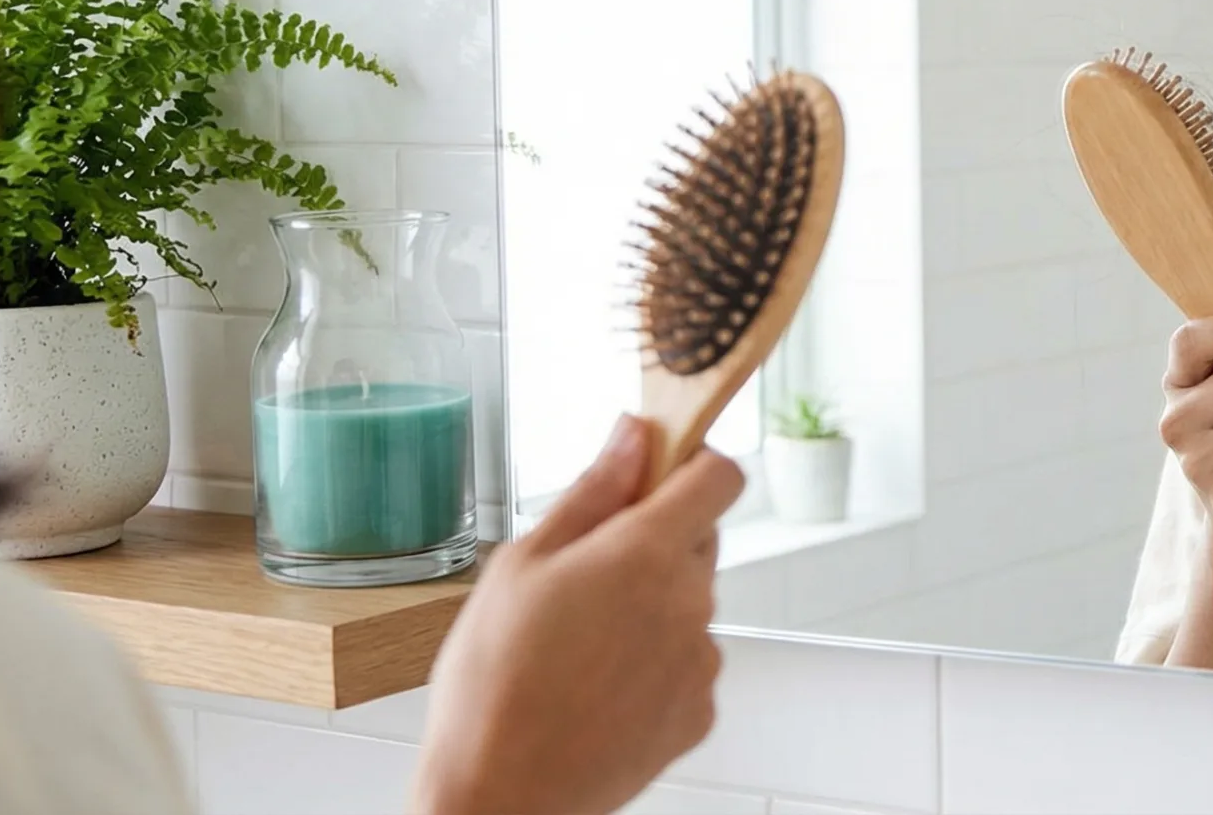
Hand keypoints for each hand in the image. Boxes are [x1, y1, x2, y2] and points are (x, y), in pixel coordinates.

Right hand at [411, 416, 744, 814]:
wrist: (499, 794)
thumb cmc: (494, 684)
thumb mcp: (521, 564)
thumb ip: (592, 492)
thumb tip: (632, 434)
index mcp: (648, 553)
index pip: (718, 477)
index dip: (691, 466)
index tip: (655, 474)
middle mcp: (691, 603)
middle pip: (699, 541)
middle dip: (654, 543)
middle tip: (585, 577)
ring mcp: (702, 661)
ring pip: (690, 606)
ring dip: (652, 610)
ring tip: (579, 647)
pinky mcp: (700, 712)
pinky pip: (687, 665)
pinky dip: (655, 668)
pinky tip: (597, 688)